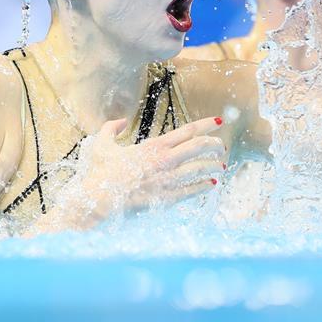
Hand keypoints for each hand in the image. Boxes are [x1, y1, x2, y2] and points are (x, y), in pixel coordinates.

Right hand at [55, 115, 227, 225]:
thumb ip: (111, 128)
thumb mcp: (102, 145)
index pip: (188, 131)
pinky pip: (192, 190)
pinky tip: (211, 184)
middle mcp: (166, 160)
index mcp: (155, 146)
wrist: (99, 201)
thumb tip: (120, 121)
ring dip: (214, 166)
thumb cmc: (100, 173)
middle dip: (215, 145)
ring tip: (221, 166)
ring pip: (201, 168)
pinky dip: (204, 186)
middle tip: (222, 146)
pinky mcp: (168, 197)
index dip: (207, 124)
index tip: (220, 121)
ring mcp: (169, 180)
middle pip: (200, 147)